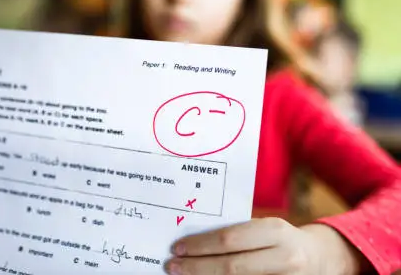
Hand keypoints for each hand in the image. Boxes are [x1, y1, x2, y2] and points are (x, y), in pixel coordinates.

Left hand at [166, 217, 362, 274]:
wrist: (322, 258)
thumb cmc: (281, 240)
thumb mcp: (265, 228)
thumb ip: (238, 233)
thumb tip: (194, 241)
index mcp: (275, 231)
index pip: (229, 239)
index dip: (200, 246)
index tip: (178, 247)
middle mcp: (284, 257)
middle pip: (231, 267)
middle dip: (197, 267)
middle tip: (173, 266)